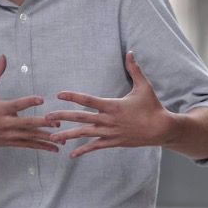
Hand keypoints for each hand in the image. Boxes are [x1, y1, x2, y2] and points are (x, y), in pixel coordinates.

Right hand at [0, 55, 60, 151]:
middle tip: (57, 121)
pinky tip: (54, 148)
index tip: (42, 98)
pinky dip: (42, 147)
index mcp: (0, 109)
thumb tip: (3, 56)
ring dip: (46, 138)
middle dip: (42, 123)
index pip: (16, 105)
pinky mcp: (11, 142)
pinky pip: (29, 145)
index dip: (28, 102)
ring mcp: (9, 135)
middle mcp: (5, 123)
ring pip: (30, 137)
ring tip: (62, 138)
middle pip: (26, 123)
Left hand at [47, 52, 176, 157]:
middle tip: (46, 117)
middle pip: (81, 118)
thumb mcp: (143, 86)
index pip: (88, 100)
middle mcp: (108, 120)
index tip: (59, 94)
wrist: (161, 129)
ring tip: (52, 137)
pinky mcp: (114, 142)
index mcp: (112, 105)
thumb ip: (134, 69)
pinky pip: (95, 147)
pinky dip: (83, 150)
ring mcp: (110, 133)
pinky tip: (71, 155)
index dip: (73, 97)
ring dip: (68, 135)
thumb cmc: (152, 106)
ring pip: (85, 134)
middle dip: (63, 117)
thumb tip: (130, 52)